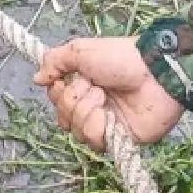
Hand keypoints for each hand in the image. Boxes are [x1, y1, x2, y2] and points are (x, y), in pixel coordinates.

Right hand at [33, 38, 184, 151]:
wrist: (155, 73)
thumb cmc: (121, 58)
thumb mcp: (81, 51)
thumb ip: (55, 61)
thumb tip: (36, 78)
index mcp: (84, 85)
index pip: (57, 99)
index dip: (58, 92)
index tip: (67, 79)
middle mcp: (93, 105)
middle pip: (63, 117)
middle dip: (73, 100)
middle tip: (94, 86)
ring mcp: (106, 123)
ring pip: (76, 131)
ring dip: (86, 111)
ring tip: (103, 97)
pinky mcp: (119, 138)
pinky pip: (95, 142)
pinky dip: (97, 127)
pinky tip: (107, 115)